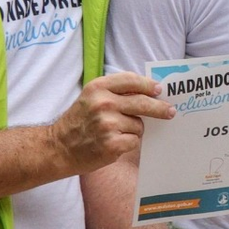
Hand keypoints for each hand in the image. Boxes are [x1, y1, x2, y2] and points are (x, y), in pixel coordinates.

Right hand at [50, 72, 174, 173]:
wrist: (58, 148)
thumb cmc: (79, 122)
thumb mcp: (91, 97)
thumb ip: (115, 91)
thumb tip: (149, 91)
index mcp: (98, 87)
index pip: (131, 80)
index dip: (148, 85)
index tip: (159, 89)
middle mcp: (103, 103)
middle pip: (143, 102)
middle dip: (160, 108)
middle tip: (170, 111)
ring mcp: (108, 124)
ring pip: (139, 125)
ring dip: (133, 130)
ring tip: (115, 133)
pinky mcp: (112, 144)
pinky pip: (134, 141)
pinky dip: (128, 143)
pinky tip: (114, 144)